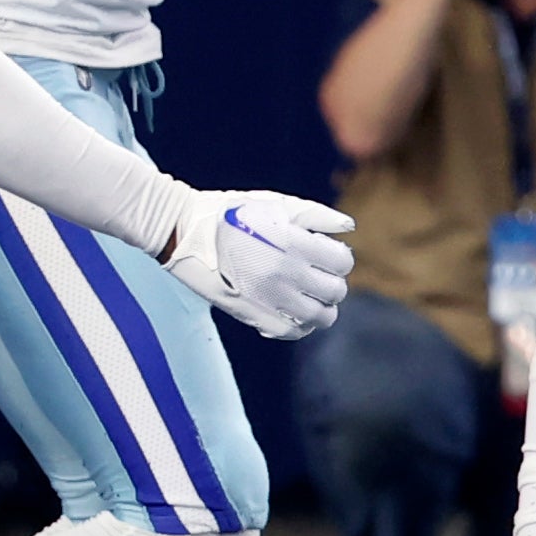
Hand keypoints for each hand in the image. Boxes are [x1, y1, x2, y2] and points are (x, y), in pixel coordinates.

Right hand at [155, 187, 357, 338]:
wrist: (186, 232)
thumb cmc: (233, 213)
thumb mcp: (276, 203)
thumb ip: (317, 215)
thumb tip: (349, 227)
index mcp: (294, 243)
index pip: (342, 262)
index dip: (339, 258)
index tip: (327, 255)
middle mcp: (286, 273)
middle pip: (335, 291)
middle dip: (333, 282)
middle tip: (319, 275)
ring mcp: (270, 298)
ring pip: (320, 317)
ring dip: (322, 307)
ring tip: (311, 296)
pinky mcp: (253, 316)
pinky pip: (293, 332)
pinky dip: (301, 325)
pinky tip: (295, 311)